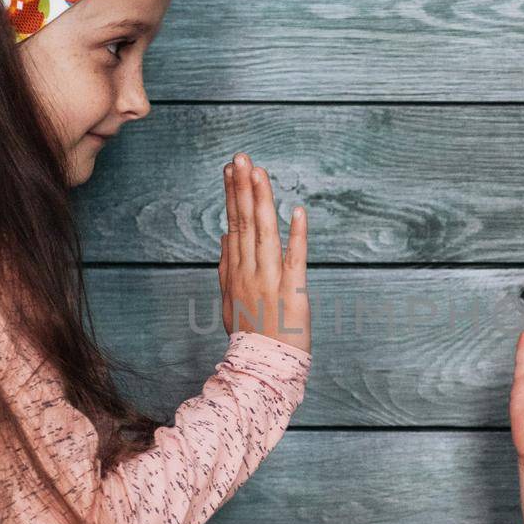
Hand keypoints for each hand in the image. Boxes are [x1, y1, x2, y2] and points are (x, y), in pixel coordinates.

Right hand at [219, 152, 309, 355]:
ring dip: (262, 201)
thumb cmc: (249, 334)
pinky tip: (298, 211)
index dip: (233, 195)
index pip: (233, 224)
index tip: (231, 169)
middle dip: (243, 188)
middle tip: (241, 157)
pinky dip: (297, 235)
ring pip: (265, 233)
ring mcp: (269, 280)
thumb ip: (227, 266)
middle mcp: (249, 271)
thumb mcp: (230, 299)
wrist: (262, 366)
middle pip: (245, 222)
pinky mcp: (293, 292)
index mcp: (235, 271)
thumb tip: (225, 236)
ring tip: (259, 173)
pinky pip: (295, 259)